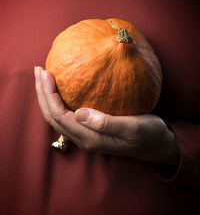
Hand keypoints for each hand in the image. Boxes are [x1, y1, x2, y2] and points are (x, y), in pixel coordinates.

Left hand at [34, 66, 179, 165]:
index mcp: (90, 138)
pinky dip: (60, 98)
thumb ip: (107, 123)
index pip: (59, 116)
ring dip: (48, 96)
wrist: (158, 144)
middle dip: (42, 94)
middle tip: (38, 70)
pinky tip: (61, 87)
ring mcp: (86, 133)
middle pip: (53, 116)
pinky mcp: (91, 128)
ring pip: (58, 115)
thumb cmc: (149, 135)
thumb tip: (79, 113)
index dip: (49, 95)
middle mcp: (83, 138)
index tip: (46, 73)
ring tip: (44, 76)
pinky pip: (68, 113)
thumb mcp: (133, 128)